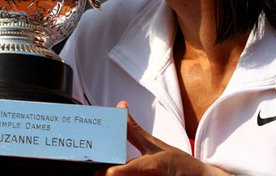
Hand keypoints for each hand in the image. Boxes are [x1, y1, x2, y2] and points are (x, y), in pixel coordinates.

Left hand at [97, 101, 229, 175]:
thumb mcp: (155, 144)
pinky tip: (125, 174)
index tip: (98, 165)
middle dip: (105, 173)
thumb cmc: (177, 163)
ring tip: (112, 170)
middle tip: (102, 165)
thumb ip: (133, 129)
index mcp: (147, 167)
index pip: (114, 173)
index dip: (103, 170)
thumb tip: (120, 106)